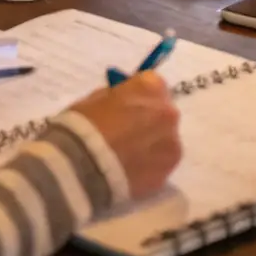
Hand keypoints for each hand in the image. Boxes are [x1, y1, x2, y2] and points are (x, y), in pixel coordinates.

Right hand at [69, 72, 181, 200]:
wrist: (84, 167)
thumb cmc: (84, 125)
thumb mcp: (95, 98)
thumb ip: (117, 97)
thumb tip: (123, 103)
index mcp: (150, 86)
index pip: (152, 84)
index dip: (138, 96)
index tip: (127, 106)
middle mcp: (168, 110)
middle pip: (162, 111)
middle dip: (149, 119)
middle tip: (128, 133)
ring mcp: (171, 141)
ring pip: (165, 138)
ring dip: (152, 143)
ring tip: (128, 156)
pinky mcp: (169, 168)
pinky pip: (162, 162)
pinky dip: (150, 165)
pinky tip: (132, 171)